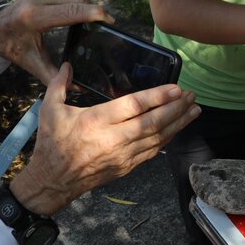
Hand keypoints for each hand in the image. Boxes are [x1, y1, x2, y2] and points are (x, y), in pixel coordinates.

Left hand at [0, 0, 113, 83]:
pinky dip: (80, 5)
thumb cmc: (12, 46)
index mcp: (35, 17)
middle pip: (79, 0)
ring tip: (98, 23)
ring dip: (89, 7)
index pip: (72, 11)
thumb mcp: (31, 63)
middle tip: (109, 26)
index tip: (110, 22)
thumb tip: (75, 86)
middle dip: (96, 11)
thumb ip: (53, 75)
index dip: (94, 14)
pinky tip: (85, 18)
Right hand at [10, 63, 199, 215]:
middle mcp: (112, 139)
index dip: (157, 97)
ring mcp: (122, 155)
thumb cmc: (52, 143)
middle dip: (176, 108)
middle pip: (152, 122)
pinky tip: (178, 127)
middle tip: (192, 96)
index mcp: (95, 121)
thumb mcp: (49, 109)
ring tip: (194, 109)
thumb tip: (67, 64)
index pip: (133, 106)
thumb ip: (59, 84)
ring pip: (158, 138)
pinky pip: (153, 151)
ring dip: (178, 123)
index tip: (176, 88)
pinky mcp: (127, 166)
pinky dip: (168, 138)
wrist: (53, 181)